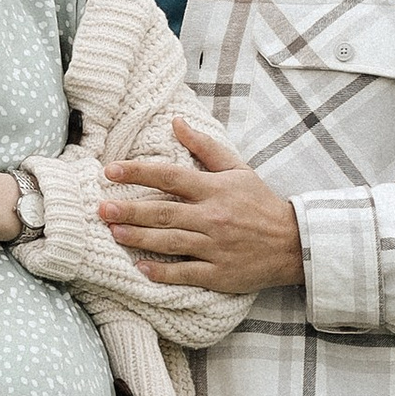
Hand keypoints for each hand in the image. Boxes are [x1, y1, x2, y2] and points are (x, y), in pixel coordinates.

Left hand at [98, 116, 301, 292]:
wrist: (294, 243)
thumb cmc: (260, 204)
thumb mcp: (238, 169)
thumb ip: (204, 147)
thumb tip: (176, 121)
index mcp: (214, 189)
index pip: (170, 176)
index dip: (138, 172)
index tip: (110, 170)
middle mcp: (212, 217)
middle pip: (164, 212)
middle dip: (129, 209)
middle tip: (101, 207)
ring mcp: (215, 247)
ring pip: (170, 242)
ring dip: (139, 238)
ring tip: (113, 232)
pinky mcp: (219, 274)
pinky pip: (186, 273)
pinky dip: (163, 272)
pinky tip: (141, 268)